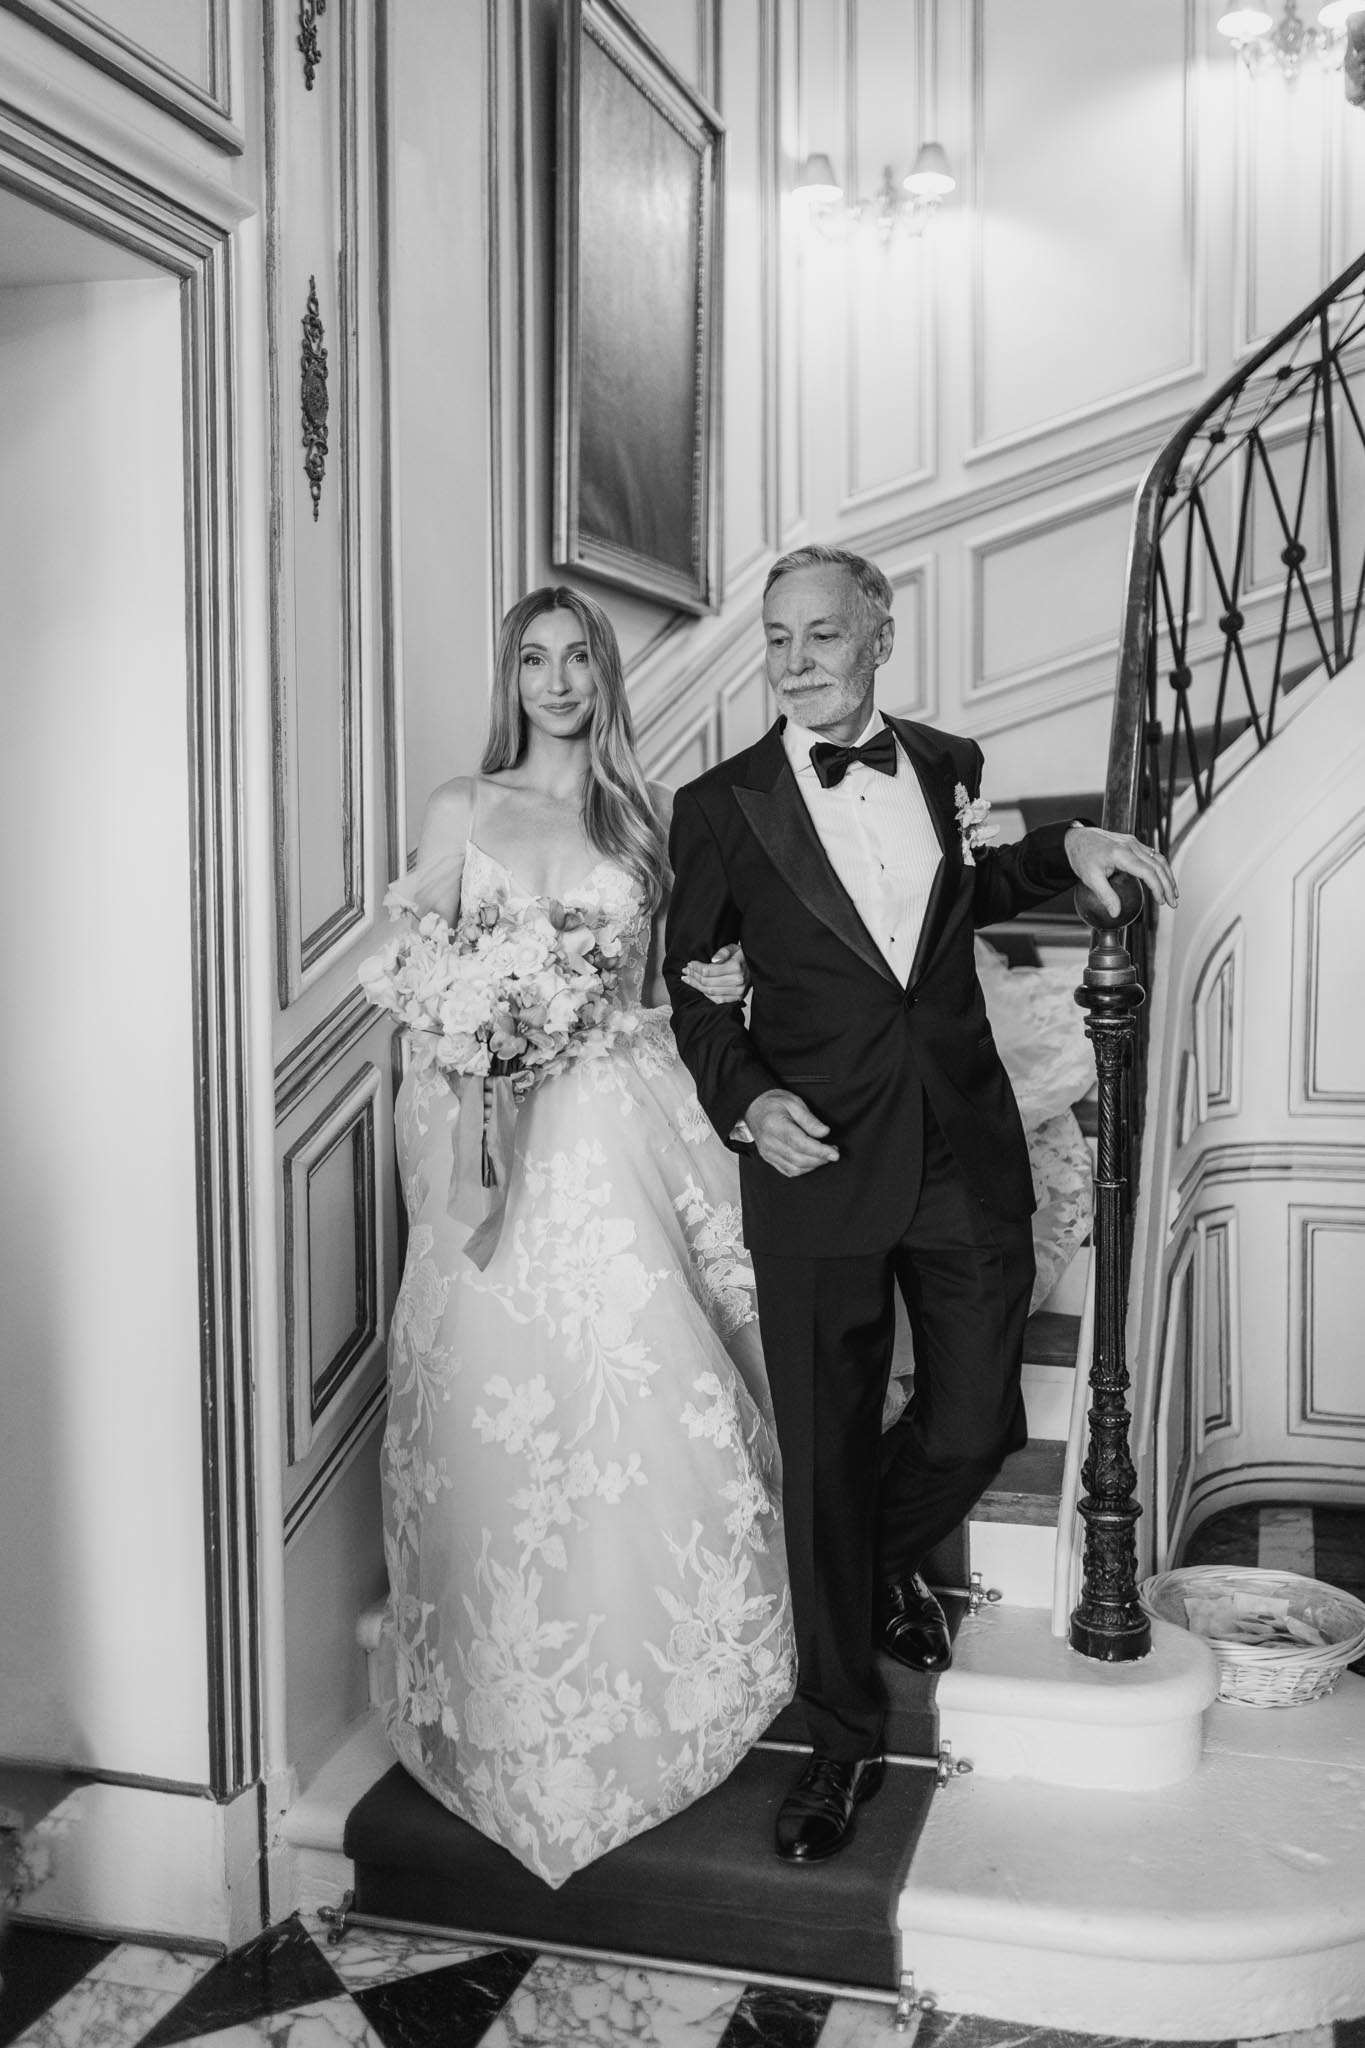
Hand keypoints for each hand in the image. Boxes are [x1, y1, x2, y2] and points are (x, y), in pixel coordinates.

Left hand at [681, 942, 748, 1006]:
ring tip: (687, 979)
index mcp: (736, 967)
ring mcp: (738, 992)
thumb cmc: (741, 956)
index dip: (696, 967)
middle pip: (707, 982)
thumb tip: (713, 960)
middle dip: (693, 976)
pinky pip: (717, 1000)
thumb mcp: (733, 948)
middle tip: (685, 971)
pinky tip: (698, 987)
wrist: (755, 967)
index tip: (690, 963)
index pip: (708, 970)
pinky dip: (705, 994)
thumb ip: (723, 952)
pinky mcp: (737, 998)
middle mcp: (738, 981)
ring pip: (710, 992)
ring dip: (696, 985)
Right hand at [746, 1089, 838, 1176]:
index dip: (819, 1150)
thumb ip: (809, 1119)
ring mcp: (768, 1153)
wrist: (754, 1108)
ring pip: (795, 1168)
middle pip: (799, 1159)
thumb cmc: (774, 1103)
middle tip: (833, 1152)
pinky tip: (812, 1160)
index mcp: (774, 1126)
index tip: (835, 1153)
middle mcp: (769, 1143)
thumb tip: (824, 1132)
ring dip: (814, 1165)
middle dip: (820, 1159)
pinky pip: (789, 1171)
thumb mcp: (794, 1103)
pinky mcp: (769, 1159)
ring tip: (824, 1155)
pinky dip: (803, 1169)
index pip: (800, 1143)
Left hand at [1064, 825, 1178, 919]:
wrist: (1076, 837)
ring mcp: (1133, 842)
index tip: (1162, 902)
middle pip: (1158, 865)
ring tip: (1173, 893)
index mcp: (1122, 853)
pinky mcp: (1132, 841)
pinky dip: (1160, 868)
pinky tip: (1161, 880)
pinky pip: (1152, 854)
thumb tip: (1116, 914)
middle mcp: (1131, 845)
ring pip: (1158, 858)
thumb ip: (1105, 896)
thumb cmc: (1081, 857)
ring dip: (1168, 875)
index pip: (1148, 871)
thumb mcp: (1089, 878)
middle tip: (1173, 903)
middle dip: (1169, 884)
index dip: (1158, 887)